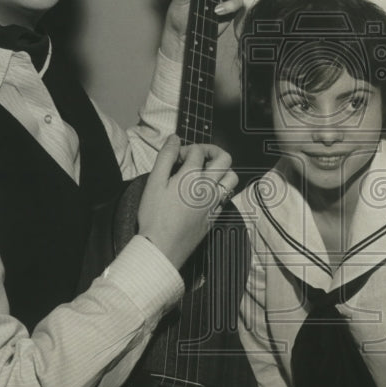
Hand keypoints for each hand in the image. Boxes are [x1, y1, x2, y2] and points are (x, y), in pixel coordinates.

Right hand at [136, 136, 237, 270]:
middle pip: (224, 158)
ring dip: (222, 169)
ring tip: (207, 172)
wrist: (162, 247)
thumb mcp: (153, 182)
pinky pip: (227, 196)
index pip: (197, 151)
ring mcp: (215, 202)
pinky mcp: (215, 216)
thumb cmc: (154, 216)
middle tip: (198, 155)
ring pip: (232, 177)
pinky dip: (221, 188)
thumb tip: (174, 139)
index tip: (175, 157)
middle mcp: (208, 187)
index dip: (185, 148)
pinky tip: (207, 192)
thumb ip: (165, 157)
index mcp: (192, 176)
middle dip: (212, 151)